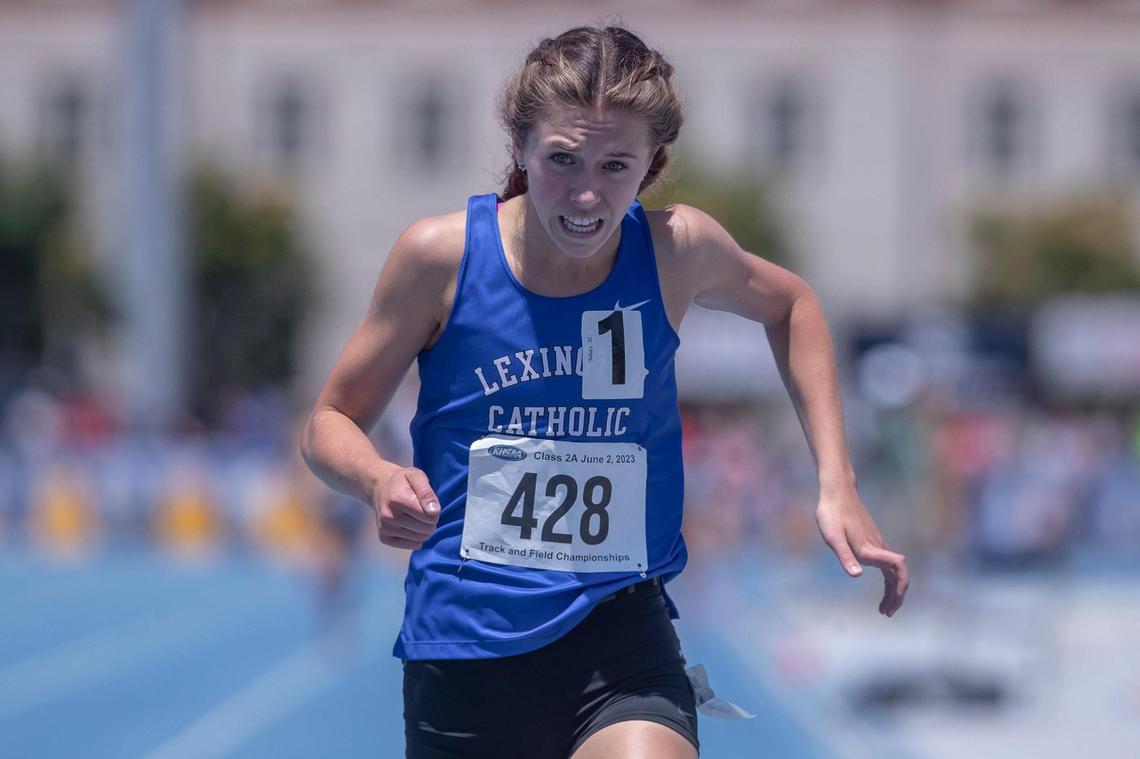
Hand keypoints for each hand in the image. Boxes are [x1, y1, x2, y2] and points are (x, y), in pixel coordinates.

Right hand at [370, 465, 439, 549]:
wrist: (379, 487)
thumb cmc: (402, 481)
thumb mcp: (416, 476)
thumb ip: (427, 493)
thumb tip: (434, 512)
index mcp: (398, 500)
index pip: (430, 517)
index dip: (434, 510)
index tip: (426, 503)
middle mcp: (389, 516)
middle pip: (426, 529)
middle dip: (430, 520)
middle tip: (421, 509)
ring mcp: (385, 528)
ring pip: (421, 539)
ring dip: (423, 529)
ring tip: (415, 516)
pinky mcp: (384, 538)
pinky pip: (412, 545)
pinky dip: (416, 538)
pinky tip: (410, 526)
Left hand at [816, 490, 907, 616]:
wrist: (837, 493)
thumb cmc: (831, 514)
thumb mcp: (832, 537)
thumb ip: (845, 556)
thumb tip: (857, 575)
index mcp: (870, 548)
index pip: (898, 567)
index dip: (900, 585)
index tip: (892, 601)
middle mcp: (878, 546)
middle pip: (899, 575)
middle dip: (896, 596)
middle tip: (887, 614)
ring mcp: (877, 544)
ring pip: (893, 571)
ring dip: (892, 591)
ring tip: (883, 608)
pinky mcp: (873, 541)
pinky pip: (886, 565)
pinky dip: (887, 579)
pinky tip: (880, 586)